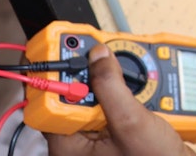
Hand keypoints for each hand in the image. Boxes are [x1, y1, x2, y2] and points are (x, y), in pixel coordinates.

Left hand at [46, 44, 195, 155]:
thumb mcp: (131, 121)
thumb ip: (112, 86)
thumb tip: (98, 55)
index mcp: (68, 145)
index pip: (51, 101)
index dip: (61, 74)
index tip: (73, 50)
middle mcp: (78, 140)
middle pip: (77, 93)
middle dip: (97, 74)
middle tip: (109, 55)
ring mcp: (97, 134)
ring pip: (98, 94)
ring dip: (117, 81)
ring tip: (135, 76)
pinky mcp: (115, 128)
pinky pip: (114, 101)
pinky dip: (128, 90)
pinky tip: (144, 89)